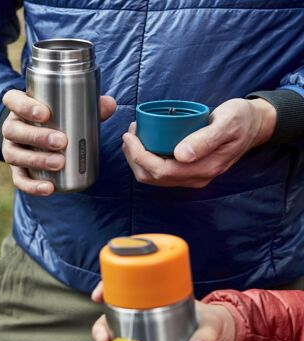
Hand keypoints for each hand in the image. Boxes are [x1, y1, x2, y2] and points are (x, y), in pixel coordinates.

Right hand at [2, 90, 116, 195]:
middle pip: (14, 130)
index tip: (45, 113)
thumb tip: (110, 104)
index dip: (24, 106)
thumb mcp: (70, 110)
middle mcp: (11, 128)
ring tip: (59, 163)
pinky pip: (20, 180)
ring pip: (15, 155)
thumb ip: (89, 106)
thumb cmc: (58, 121)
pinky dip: (33, 186)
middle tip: (61, 141)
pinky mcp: (16, 171)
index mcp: (19, 107)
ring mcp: (12, 151)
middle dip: (37, 136)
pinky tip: (49, 188)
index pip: (12, 100)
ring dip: (37, 160)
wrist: (43, 141)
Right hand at [91, 282, 235, 340]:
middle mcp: (144, 322)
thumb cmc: (212, 325)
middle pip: (112, 322)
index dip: (107, 289)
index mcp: (154, 304)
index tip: (98, 296)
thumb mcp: (210, 324)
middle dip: (102, 331)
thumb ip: (203, 337)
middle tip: (105, 340)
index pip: (124, 291)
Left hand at [123, 98, 275, 187]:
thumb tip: (180, 155)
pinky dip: (146, 160)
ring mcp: (192, 177)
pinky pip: (161, 172)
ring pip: (154, 178)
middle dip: (134, 158)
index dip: (140, 156)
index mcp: (204, 168)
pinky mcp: (189, 171)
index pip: (162, 171)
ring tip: (133, 137)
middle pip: (153, 178)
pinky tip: (144, 144)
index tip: (130, 136)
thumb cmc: (241, 120)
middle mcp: (196, 178)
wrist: (253, 125)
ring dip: (138, 160)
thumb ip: (206, 139)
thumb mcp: (227, 122)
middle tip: (129, 134)